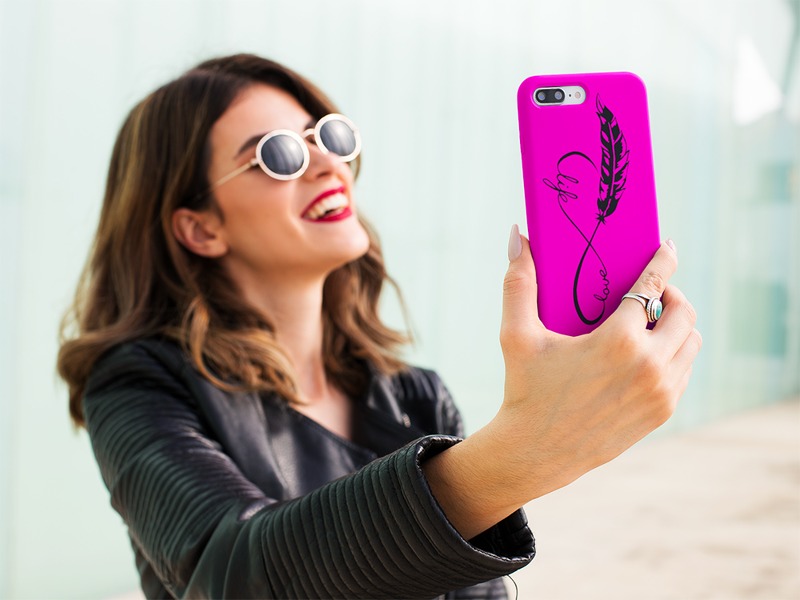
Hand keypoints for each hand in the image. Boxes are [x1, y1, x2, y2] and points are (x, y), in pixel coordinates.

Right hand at [423, 227, 700, 538]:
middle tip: (651, 292)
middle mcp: (649, 366)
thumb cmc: (525, 390)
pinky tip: (650, 352)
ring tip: (652, 322)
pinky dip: (675, 354)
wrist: (536, 453)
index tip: (668, 246)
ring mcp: (661, 392)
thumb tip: (517, 235)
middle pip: (684, 312)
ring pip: (692, 343)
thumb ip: (518, 282)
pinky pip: (684, 371)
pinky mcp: (662, 412)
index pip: (652, 287)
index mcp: (618, 341)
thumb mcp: (517, 335)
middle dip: (672, 294)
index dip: (663, 261)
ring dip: (678, 325)